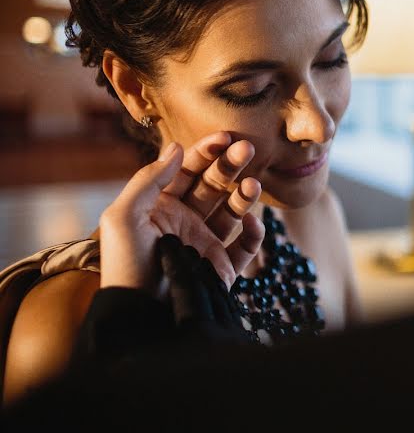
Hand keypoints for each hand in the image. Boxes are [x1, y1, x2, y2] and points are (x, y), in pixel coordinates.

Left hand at [98, 133, 264, 294]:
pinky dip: (253, 233)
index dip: (205, 152)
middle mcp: (185, 222)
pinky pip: (245, 246)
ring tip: (253, 184)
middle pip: (213, 185)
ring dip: (244, 194)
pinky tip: (251, 221)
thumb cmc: (126, 265)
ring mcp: (204, 244)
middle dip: (230, 165)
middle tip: (247, 148)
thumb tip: (175, 147)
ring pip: (232, 211)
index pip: (186, 171)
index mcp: (160, 207)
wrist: (142, 313)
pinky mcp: (222, 268)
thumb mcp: (123, 216)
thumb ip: (148, 179)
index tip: (224, 137)